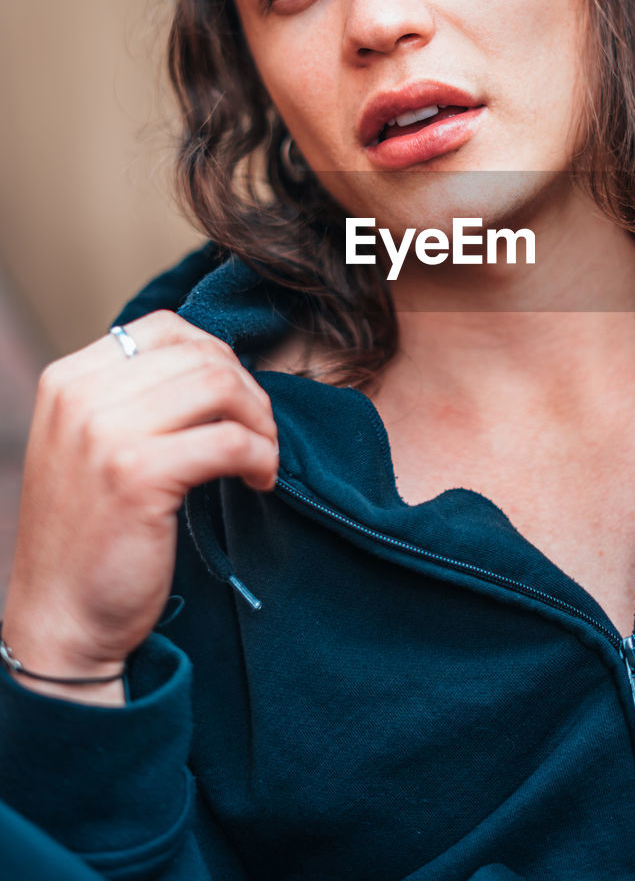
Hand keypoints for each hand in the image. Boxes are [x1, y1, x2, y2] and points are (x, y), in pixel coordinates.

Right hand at [2, 311, 278, 703]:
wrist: (59, 619)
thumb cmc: (90, 534)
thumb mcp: (89, 445)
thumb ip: (132, 397)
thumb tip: (216, 363)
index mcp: (68, 379)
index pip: (166, 327)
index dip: (218, 356)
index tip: (235, 400)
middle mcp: (80, 396)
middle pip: (201, 354)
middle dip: (249, 391)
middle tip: (261, 434)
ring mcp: (104, 433)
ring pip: (221, 387)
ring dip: (260, 422)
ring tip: (262, 457)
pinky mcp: (138, 475)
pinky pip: (230, 441)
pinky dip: (262, 457)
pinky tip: (259, 481)